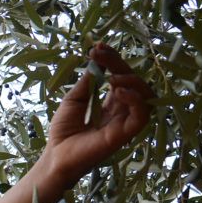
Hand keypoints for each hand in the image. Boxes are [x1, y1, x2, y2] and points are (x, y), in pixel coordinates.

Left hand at [41, 42, 153, 187]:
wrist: (56, 156)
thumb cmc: (63, 130)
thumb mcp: (75, 99)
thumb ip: (89, 81)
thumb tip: (98, 59)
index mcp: (111, 101)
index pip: (120, 74)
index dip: (113, 58)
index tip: (99, 46)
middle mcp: (122, 110)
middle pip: (134, 80)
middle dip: (119, 63)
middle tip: (100, 54)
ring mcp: (125, 121)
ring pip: (146, 95)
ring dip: (132, 80)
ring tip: (111, 77)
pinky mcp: (126, 134)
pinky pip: (142, 114)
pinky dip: (134, 99)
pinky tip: (117, 91)